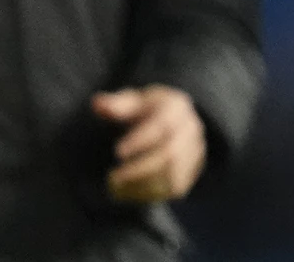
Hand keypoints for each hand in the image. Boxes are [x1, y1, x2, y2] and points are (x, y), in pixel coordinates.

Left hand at [92, 85, 206, 203]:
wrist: (172, 122)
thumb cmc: (145, 111)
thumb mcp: (131, 102)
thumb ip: (115, 105)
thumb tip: (97, 104)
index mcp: (177, 106)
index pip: (162, 125)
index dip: (140, 140)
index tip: (117, 152)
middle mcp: (191, 128)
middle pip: (170, 152)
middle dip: (140, 168)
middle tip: (113, 177)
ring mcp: (195, 150)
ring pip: (174, 172)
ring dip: (144, 182)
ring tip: (117, 186)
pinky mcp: (193, 170)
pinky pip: (176, 186)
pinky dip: (153, 191)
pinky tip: (130, 191)